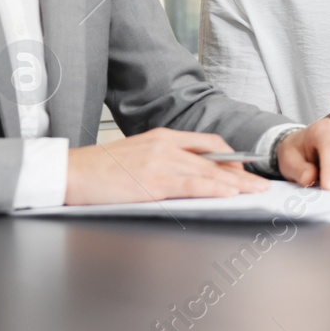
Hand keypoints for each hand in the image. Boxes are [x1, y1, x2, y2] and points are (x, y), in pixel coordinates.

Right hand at [66, 128, 270, 204]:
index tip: (243, 169)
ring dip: (236, 184)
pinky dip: (215, 189)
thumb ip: (161, 160)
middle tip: (260, 183)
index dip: (230, 156)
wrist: (69, 172)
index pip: (207, 143)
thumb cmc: (97, 169)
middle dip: (241, 173)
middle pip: (214, 158)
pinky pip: (192, 185)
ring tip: (254, 192)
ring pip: (208, 173)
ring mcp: (160, 162)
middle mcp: (165, 145)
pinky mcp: (153, 182)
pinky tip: (229, 194)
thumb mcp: (136, 155)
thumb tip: (184, 175)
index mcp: (162, 137)